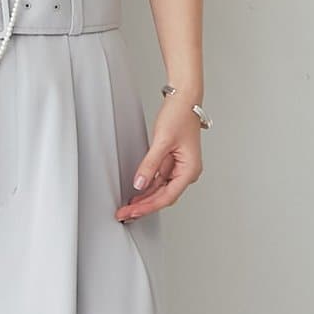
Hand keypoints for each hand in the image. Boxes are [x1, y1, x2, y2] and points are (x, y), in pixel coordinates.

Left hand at [115, 96, 203, 220]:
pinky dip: (146, 187)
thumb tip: (140, 183)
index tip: (132, 212)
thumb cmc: (180, 116)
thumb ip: (150, 164)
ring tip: (127, 207)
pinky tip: (135, 193)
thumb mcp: (162, 141)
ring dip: (144, 199)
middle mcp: (186, 172)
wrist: (184, 100)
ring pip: (160, 190)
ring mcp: (179, 168)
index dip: (148, 206)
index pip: (167, 196)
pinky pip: (158, 180)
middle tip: (124, 214)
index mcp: (189, 170)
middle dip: (144, 206)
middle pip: (163, 197)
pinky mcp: (172, 162)